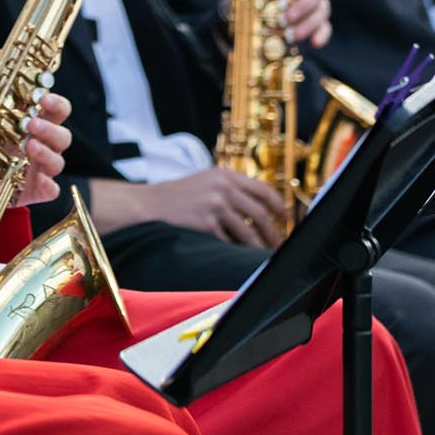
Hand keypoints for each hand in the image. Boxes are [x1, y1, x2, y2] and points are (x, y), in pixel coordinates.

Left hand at [10, 94, 70, 207]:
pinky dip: (48, 184)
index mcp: (38, 129)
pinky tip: (38, 178)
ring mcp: (44, 171)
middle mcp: (45, 148)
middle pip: (63, 136)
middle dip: (49, 128)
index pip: (58, 112)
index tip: (42, 97)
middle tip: (31, 124)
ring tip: (29, 146)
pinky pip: (52, 190)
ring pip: (58, 161)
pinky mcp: (40, 191)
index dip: (55, 103)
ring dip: (45, 152)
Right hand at [123, 166, 290, 248]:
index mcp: (225, 175)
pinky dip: (237, 252)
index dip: (279, 206)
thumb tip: (259, 208)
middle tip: (278, 244)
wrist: (148, 206)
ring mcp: (214, 205)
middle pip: (261, 213)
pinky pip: (229, 242)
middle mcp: (223, 188)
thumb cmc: (178, 196)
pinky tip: (241, 259)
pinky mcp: (205, 224)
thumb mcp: (205, 181)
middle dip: (274, 232)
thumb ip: (230, 188)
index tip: (286, 218)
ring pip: (248, 231)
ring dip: (259, 247)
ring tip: (263, 256)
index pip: (263, 190)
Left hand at [218, 0, 331, 47]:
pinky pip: (325, 26)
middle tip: (284, 18)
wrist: (258, 10)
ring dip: (308, 23)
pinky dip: (322, 34)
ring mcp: (317, 2)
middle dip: (301, 4)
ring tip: (291, 36)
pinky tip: (314, 43)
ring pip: (321, 8)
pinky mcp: (320, 21)